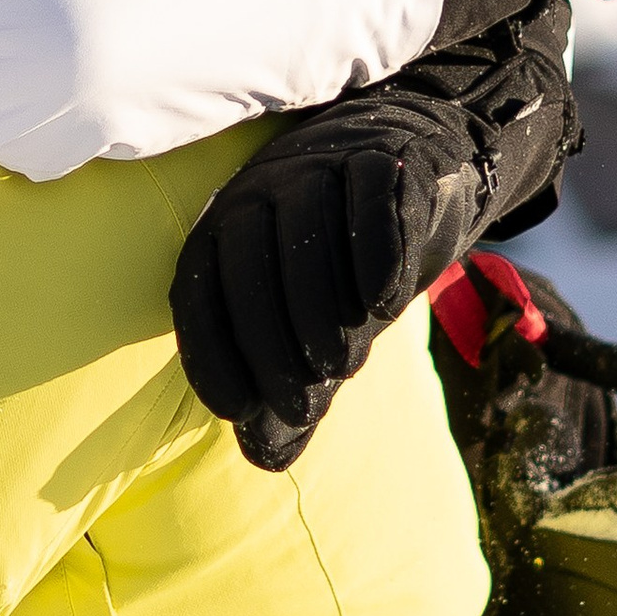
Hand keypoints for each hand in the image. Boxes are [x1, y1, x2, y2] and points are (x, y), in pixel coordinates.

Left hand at [172, 12, 576, 474]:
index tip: (237, 411)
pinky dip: (373, 251)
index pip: (198, 287)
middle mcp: (260, 188)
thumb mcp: (315, 327)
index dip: (209, 352)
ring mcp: (321, 163)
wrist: (418, 167)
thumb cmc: (348, 261)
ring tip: (341, 365)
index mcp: (225, 226)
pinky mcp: (383, 155)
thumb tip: (265, 460)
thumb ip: (293, 387)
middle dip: (268, 340)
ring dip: (319, 307)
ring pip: (307, 228)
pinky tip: (381, 303)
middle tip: (300, 401)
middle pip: (248, 259)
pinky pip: (370, 194)